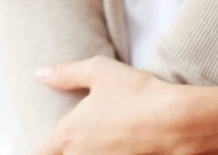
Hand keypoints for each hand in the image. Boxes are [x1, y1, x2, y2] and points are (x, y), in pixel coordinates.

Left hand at [36, 57, 217, 154]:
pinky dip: (108, 152)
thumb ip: (65, 73)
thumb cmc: (137, 94)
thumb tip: (39, 74)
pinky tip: (121, 144)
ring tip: (105, 136)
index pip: (39, 152)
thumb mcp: (99, 71)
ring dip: (89, 150)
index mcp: (67, 135)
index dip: (42, 147)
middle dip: (67, 147)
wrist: (177, 121)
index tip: (50, 142)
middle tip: (80, 135)